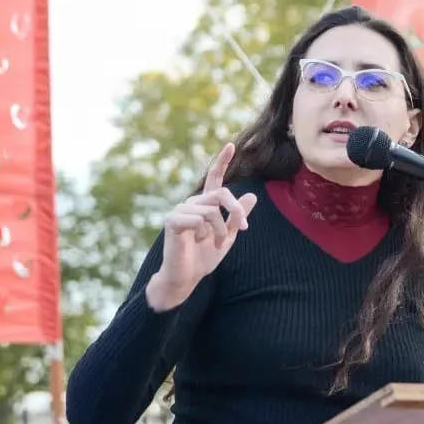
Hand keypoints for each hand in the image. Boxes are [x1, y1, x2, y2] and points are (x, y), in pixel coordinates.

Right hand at [146, 143, 257, 310]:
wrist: (186, 278)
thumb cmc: (204, 257)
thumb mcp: (227, 236)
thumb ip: (236, 217)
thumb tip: (251, 196)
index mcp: (205, 205)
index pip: (214, 179)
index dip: (222, 162)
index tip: (231, 145)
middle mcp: (192, 203)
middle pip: (221, 194)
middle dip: (236, 211)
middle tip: (243, 229)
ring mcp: (180, 210)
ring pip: (212, 210)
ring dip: (220, 230)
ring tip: (217, 244)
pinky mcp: (173, 220)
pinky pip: (198, 219)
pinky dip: (204, 233)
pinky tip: (196, 242)